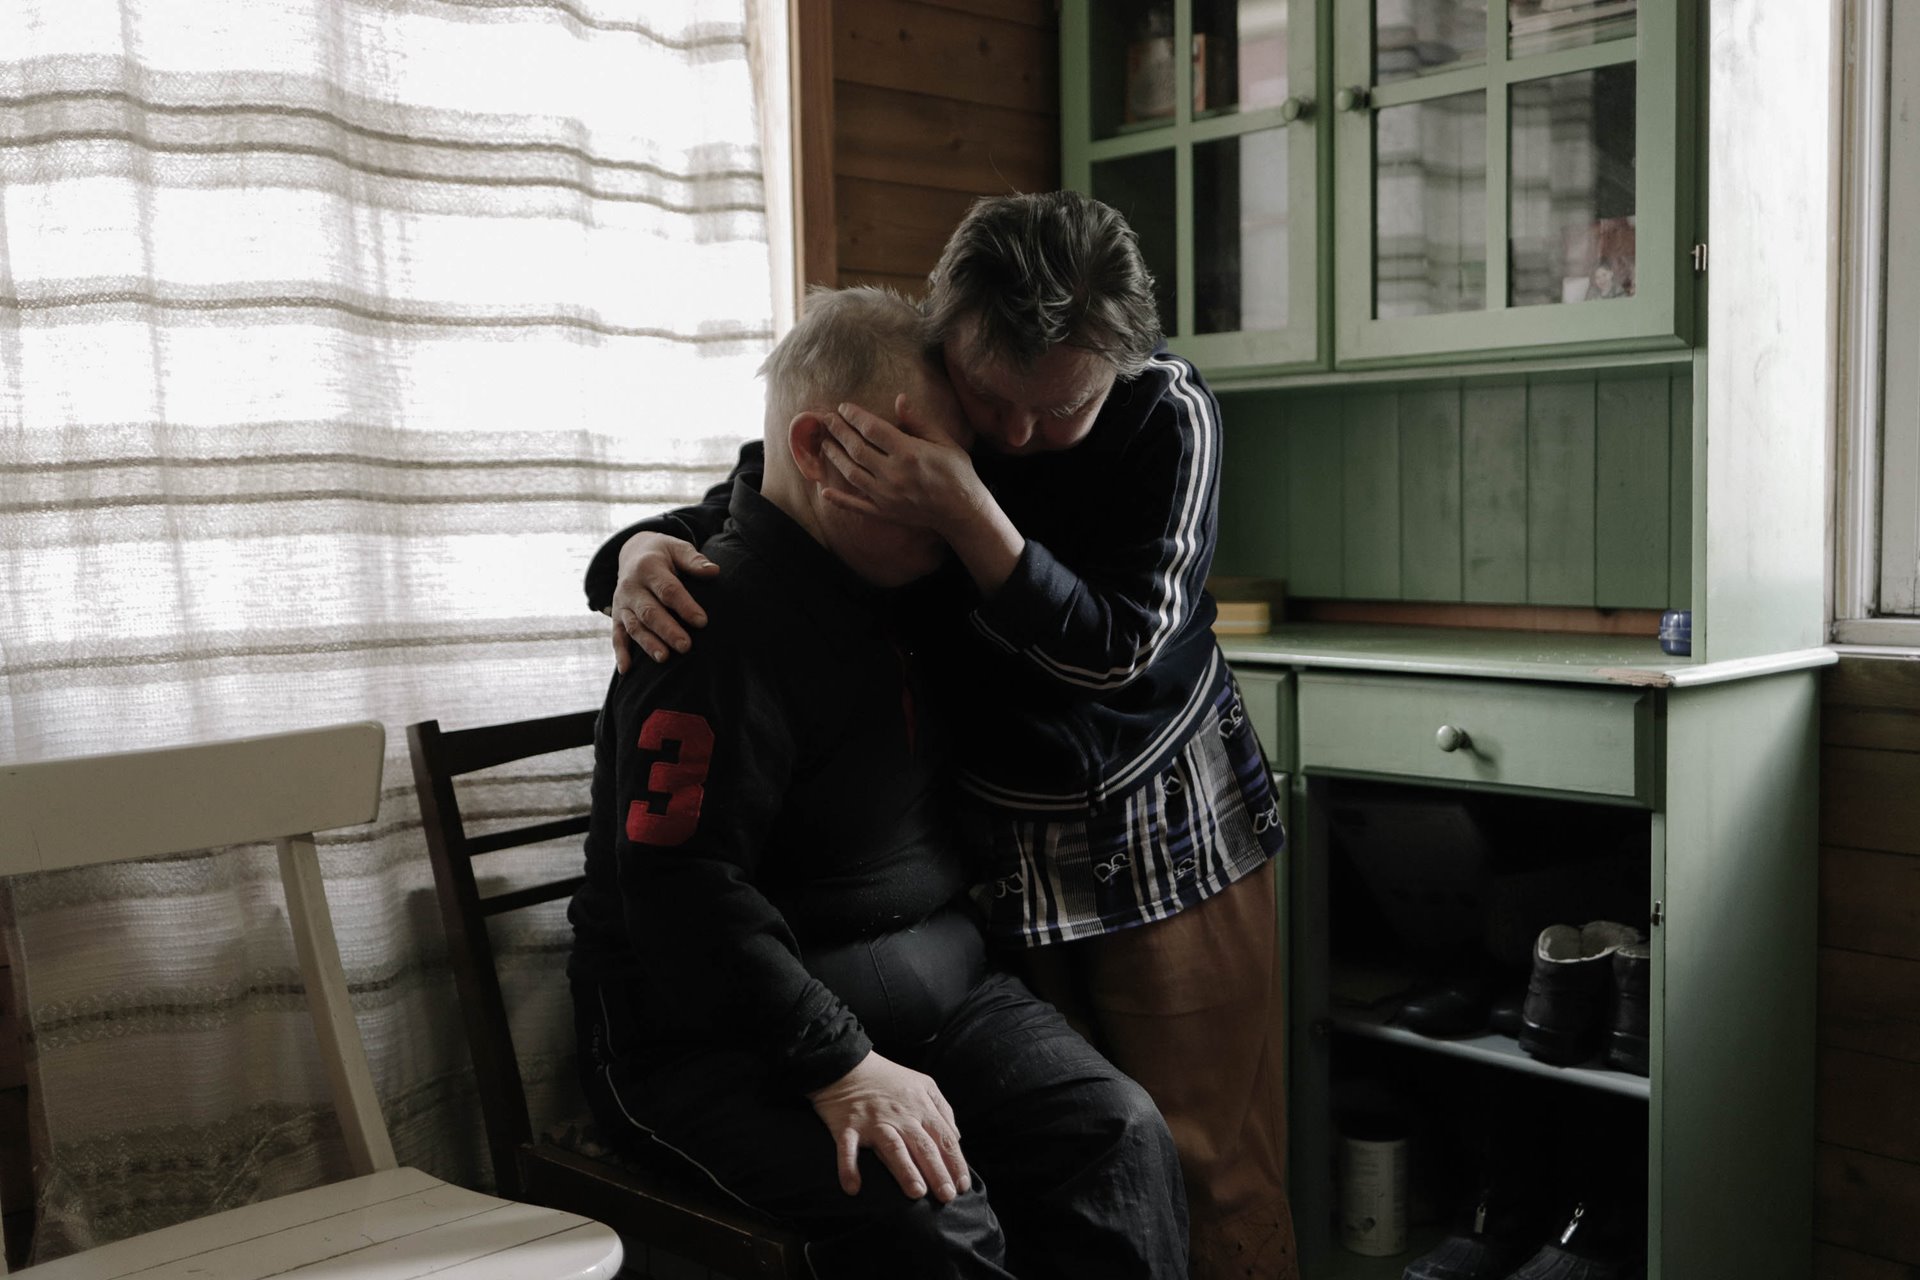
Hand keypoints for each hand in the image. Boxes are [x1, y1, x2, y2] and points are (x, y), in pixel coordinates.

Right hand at [610, 532, 718, 671]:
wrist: (633, 553)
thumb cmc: (663, 554)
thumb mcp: (677, 548)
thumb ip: (694, 560)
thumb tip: (713, 571)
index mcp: (648, 567)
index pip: (668, 590)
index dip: (685, 606)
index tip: (702, 622)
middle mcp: (631, 586)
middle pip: (650, 611)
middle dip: (667, 630)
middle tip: (686, 646)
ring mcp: (622, 603)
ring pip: (634, 626)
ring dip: (648, 643)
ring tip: (664, 658)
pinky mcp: (616, 616)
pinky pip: (616, 636)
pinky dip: (620, 653)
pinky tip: (626, 671)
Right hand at [806, 1052, 970, 1202]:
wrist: (847, 1063)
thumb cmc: (889, 1078)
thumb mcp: (924, 1084)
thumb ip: (943, 1109)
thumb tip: (957, 1137)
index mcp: (921, 1107)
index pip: (944, 1138)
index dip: (956, 1162)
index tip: (962, 1186)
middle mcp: (900, 1116)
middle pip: (924, 1146)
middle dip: (938, 1172)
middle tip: (947, 1196)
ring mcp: (873, 1122)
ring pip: (893, 1148)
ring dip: (905, 1170)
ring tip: (917, 1193)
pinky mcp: (848, 1126)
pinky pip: (847, 1149)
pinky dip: (848, 1168)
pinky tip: (853, 1188)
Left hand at [820, 395, 984, 536]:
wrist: (963, 511)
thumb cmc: (957, 473)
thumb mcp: (944, 442)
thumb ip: (919, 421)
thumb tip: (899, 398)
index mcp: (908, 452)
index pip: (872, 429)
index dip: (855, 416)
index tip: (843, 407)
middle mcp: (893, 473)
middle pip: (856, 448)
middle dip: (838, 431)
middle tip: (825, 418)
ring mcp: (886, 495)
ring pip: (851, 473)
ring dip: (835, 457)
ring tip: (824, 443)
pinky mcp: (885, 512)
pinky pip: (856, 506)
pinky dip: (839, 499)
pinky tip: (825, 491)